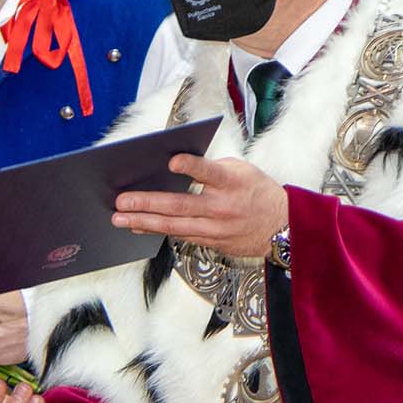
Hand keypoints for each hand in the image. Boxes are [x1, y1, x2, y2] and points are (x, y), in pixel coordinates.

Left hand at [113, 154, 288, 259]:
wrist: (283, 227)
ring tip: (120, 219)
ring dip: (144, 222)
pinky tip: (138, 227)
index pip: (210, 172)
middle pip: (181, 204)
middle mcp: (223, 206)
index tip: (172, 161)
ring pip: (174, 226)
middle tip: (121, 201)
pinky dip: (158, 231)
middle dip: (147, 203)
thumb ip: (212, 168)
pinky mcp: (212, 241)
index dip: (191, 166)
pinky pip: (180, 236)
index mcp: (232, 182)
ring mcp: (216, 228)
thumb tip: (176, 166)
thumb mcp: (242, 170)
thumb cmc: (257, 192)